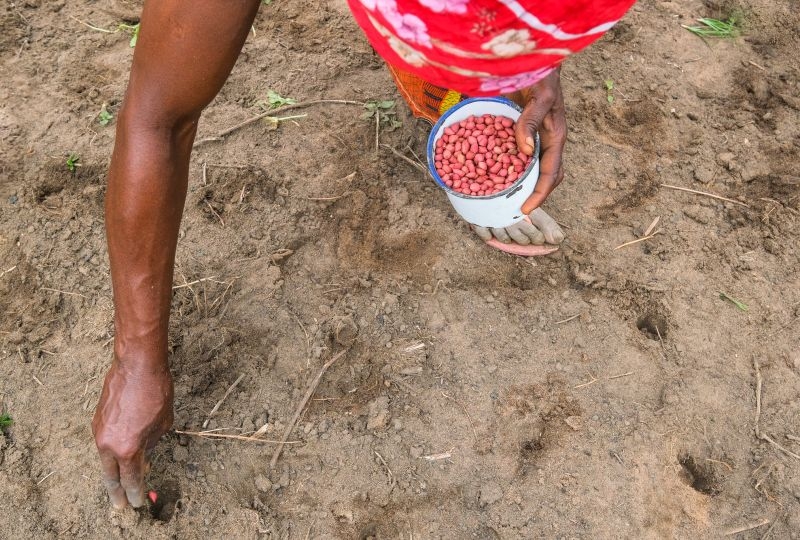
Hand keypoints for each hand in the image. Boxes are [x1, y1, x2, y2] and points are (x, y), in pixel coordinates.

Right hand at [92, 359, 172, 508]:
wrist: (137, 365)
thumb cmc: (156, 391)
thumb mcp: (163, 423)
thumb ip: (152, 443)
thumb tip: (145, 453)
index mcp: (128, 448)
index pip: (131, 479)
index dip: (135, 493)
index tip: (137, 503)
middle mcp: (109, 444)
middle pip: (111, 476)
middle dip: (116, 493)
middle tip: (120, 506)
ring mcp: (99, 431)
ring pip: (104, 459)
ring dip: (112, 472)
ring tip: (117, 485)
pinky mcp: (96, 420)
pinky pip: (103, 443)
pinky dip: (110, 453)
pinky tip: (117, 456)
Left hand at [506, 67, 567, 213]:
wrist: (534, 58)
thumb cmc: (541, 75)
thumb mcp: (539, 97)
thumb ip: (530, 121)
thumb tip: (524, 151)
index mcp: (555, 136)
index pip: (550, 174)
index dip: (539, 194)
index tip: (525, 210)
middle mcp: (546, 140)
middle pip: (545, 176)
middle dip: (533, 195)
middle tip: (514, 209)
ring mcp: (535, 135)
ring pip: (531, 167)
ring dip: (520, 182)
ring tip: (503, 196)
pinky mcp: (522, 129)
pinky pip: (516, 153)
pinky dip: (506, 164)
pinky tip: (489, 170)